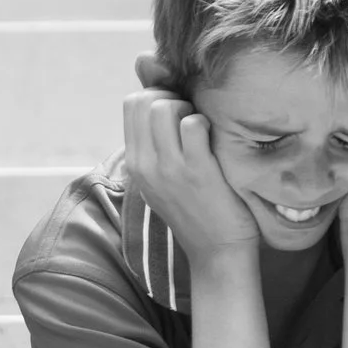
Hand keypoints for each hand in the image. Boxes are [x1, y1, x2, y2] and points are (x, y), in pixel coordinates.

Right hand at [121, 52, 260, 267]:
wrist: (216, 252)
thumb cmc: (196, 210)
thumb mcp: (162, 180)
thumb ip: (155, 145)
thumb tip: (159, 103)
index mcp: (135, 164)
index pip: (131, 104)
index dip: (157, 96)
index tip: (177, 113)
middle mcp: (145, 165)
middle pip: (145, 100)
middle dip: (171, 98)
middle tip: (190, 118)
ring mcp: (169, 169)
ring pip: (164, 107)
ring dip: (188, 108)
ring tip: (201, 129)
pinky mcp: (197, 171)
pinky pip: (193, 124)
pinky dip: (206, 123)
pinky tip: (215, 140)